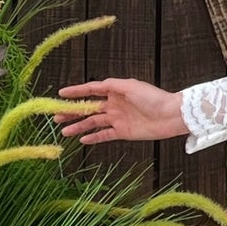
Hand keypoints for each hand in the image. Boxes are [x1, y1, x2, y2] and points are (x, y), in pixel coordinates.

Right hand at [58, 78, 188, 145]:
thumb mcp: (131, 86)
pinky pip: (105, 135)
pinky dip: (94, 137)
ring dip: (79, 126)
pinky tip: (82, 140)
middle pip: (88, 108)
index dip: (75, 92)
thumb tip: (95, 85)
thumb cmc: (153, 98)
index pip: (91, 90)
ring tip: (63, 131)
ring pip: (93, 122)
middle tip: (56, 116)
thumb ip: (112, 85)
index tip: (60, 94)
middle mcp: (114, 104)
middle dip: (72, 111)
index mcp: (115, 91)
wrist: (170, 116)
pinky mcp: (123, 132)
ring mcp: (118, 119)